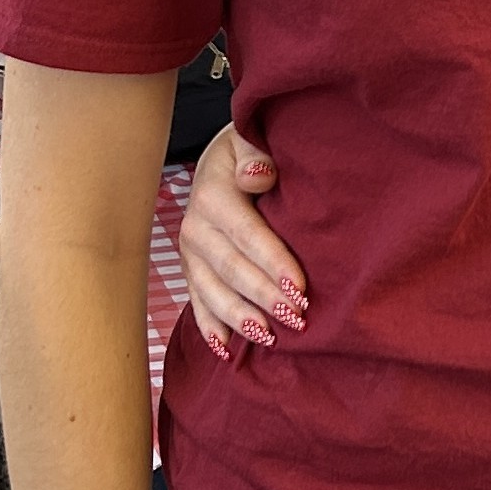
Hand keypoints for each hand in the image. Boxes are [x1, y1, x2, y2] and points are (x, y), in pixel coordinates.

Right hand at [180, 125, 305, 353]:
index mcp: (212, 195)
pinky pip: (197, 303)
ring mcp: (190, 254)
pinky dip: (211, 328)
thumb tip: (257, 176)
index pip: (246, 234)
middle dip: (264, 296)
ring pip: (212, 292)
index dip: (273, 262)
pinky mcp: (191, 271)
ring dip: (240, 318)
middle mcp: (195, 228)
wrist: (219, 161)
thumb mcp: (248, 139)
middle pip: (231, 269)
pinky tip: (227, 350)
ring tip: (269, 337)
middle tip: (297, 319)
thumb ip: (255, 155)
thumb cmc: (246, 152)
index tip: (300, 287)